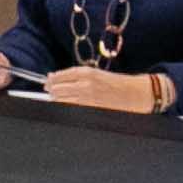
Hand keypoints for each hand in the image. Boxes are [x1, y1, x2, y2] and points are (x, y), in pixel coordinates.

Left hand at [43, 67, 161, 112]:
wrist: (135, 93)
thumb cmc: (115, 84)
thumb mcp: (96, 74)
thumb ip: (75, 77)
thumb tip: (53, 79)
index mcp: (86, 72)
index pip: (58, 77)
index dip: (51, 81)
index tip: (47, 83)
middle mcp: (85, 84)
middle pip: (56, 89)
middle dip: (52, 91)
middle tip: (52, 93)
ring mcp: (87, 98)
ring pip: (61, 101)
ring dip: (58, 101)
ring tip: (61, 100)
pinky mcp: (91, 109)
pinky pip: (71, 109)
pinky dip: (67, 108)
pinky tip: (70, 106)